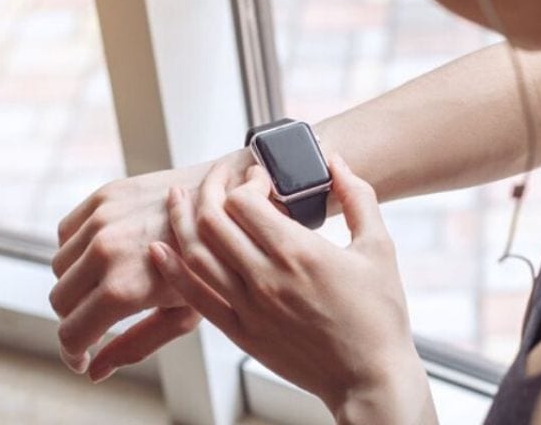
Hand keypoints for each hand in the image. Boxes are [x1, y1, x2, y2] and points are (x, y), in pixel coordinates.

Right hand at [49, 149, 254, 375]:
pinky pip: (67, 233)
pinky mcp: (104, 195)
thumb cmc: (217, 265)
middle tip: (97, 325)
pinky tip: (102, 257)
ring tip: (103, 289)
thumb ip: (135, 344)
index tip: (83, 359)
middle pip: (59, 301)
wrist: (232, 202)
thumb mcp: (183, 315)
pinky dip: (76, 248)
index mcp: (124, 287)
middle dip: (74, 319)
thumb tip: (94, 373)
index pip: (71, 333)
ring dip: (74, 283)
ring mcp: (102, 219)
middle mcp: (105, 251)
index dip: (74, 354)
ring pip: (59, 266)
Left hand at [147, 156, 435, 422]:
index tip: (259, 177)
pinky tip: (159, 249)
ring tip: (178, 198)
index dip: (245, 180)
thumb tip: (337, 161)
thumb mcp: (380, 247)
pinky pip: (194, 298)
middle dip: (209, 189)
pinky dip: (171, 270)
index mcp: (299, 252)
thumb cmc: (381, 315)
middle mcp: (266, 278)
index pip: (244, 201)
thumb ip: (359, 197)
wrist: (370, 379)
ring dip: (181, 220)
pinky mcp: (241, 332)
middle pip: (212, 221)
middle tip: (218, 178)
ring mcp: (249, 308)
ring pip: (195, 255)